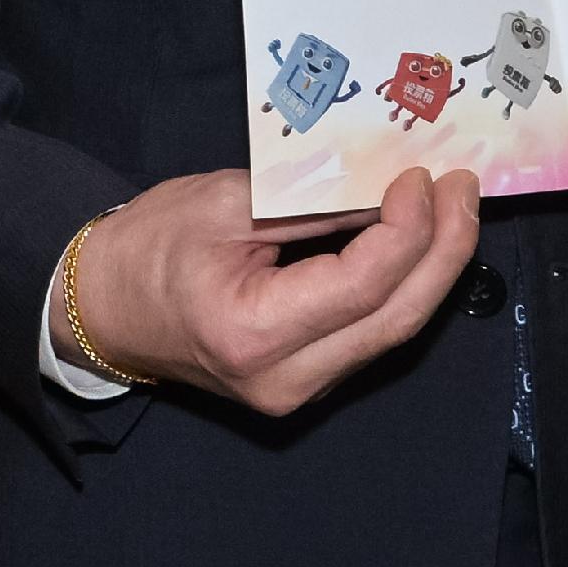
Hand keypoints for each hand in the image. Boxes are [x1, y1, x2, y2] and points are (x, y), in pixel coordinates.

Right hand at [62, 164, 480, 416]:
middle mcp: (285, 379)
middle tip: (463, 188)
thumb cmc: (148, 247)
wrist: (104, 309)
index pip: (360, 287)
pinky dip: (400, 286)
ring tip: (452, 208)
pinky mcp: (306, 381)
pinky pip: (370, 334)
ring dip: (430, 268)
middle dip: (442, 251)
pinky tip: (416, 242)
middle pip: (394, 320)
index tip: (421, 176)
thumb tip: (386, 186)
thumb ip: (311, 202)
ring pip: (391, 333)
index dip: (405, 230)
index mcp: (252, 333)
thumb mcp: (225, 203)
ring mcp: (299, 391)